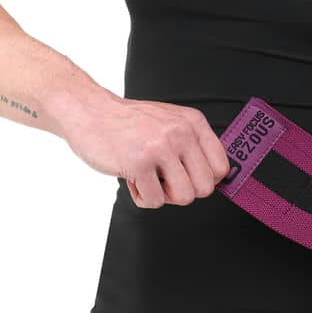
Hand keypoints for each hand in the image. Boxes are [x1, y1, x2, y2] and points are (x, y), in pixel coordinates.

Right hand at [61, 94, 231, 208]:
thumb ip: (192, 143)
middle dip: (183, 191)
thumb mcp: (170, 121)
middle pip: (206, 188)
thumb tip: (215, 177)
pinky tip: (131, 177)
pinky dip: (141, 197)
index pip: (221, 167)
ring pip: (184, 197)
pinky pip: (155, 201)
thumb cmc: (128, 122)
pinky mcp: (139, 163)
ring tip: (148, 178)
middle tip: (163, 180)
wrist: (89, 111)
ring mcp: (161, 147)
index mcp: (193, 123)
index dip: (204, 180)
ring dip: (163, 196)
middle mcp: (181, 133)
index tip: (187, 178)